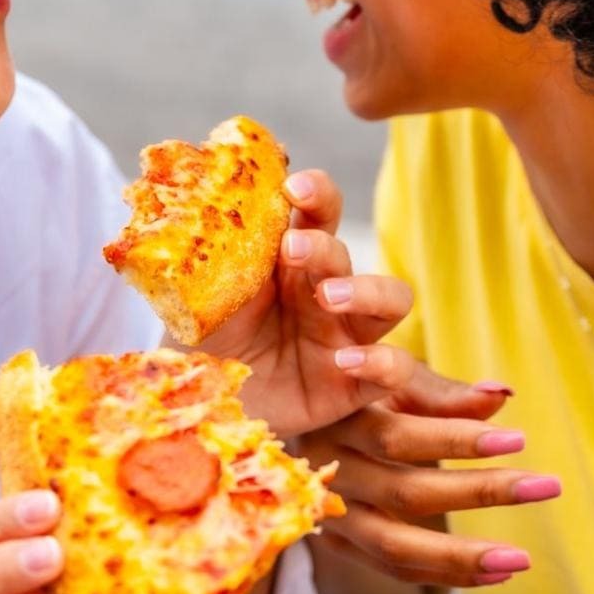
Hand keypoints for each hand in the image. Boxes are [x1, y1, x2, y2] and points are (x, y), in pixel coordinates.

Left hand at [195, 168, 412, 437]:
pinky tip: (347, 361)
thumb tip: (200, 203)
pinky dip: (382, 361)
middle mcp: (323, 291)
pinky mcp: (352, 386)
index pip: (319, 213)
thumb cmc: (205, 341)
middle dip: (323, 247)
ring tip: (329, 297)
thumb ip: (212, 256)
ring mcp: (343, 337)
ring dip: (367, 291)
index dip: (316, 194)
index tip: (293, 188)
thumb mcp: (200, 294)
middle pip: (346, 255)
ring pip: (391, 300)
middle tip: (292, 250)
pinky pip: (393, 371)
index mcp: (291, 259)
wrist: (199, 404)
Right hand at [300, 343, 560, 586]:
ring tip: (522, 559)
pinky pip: (395, 568)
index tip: (518, 439)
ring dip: (462, 557)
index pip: (398, 437)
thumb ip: (442, 392)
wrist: (297, 425)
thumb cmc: (356, 390)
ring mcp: (329, 515)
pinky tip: (496, 572)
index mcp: (334, 419)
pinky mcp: (340, 543)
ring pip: (395, 546)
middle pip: (403, 494)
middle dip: (480, 491)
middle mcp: (325, 471)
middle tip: (547, 486)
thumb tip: (503, 397)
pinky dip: (446, 574)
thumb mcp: (391, 380)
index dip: (457, 439)